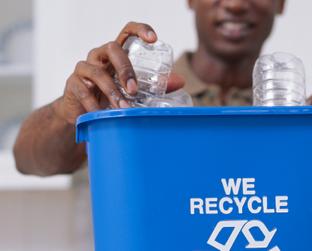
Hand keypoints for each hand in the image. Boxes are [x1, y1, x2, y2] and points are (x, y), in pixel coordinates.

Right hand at [54, 22, 184, 123]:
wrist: (81, 113)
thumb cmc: (110, 96)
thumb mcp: (132, 89)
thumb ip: (156, 86)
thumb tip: (180, 82)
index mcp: (117, 54)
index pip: (127, 32)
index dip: (140, 30)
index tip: (153, 39)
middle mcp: (100, 56)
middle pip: (112, 48)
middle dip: (126, 68)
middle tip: (134, 89)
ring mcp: (84, 68)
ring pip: (97, 72)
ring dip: (112, 91)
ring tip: (123, 107)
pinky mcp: (73, 84)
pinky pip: (83, 91)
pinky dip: (94, 104)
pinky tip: (102, 113)